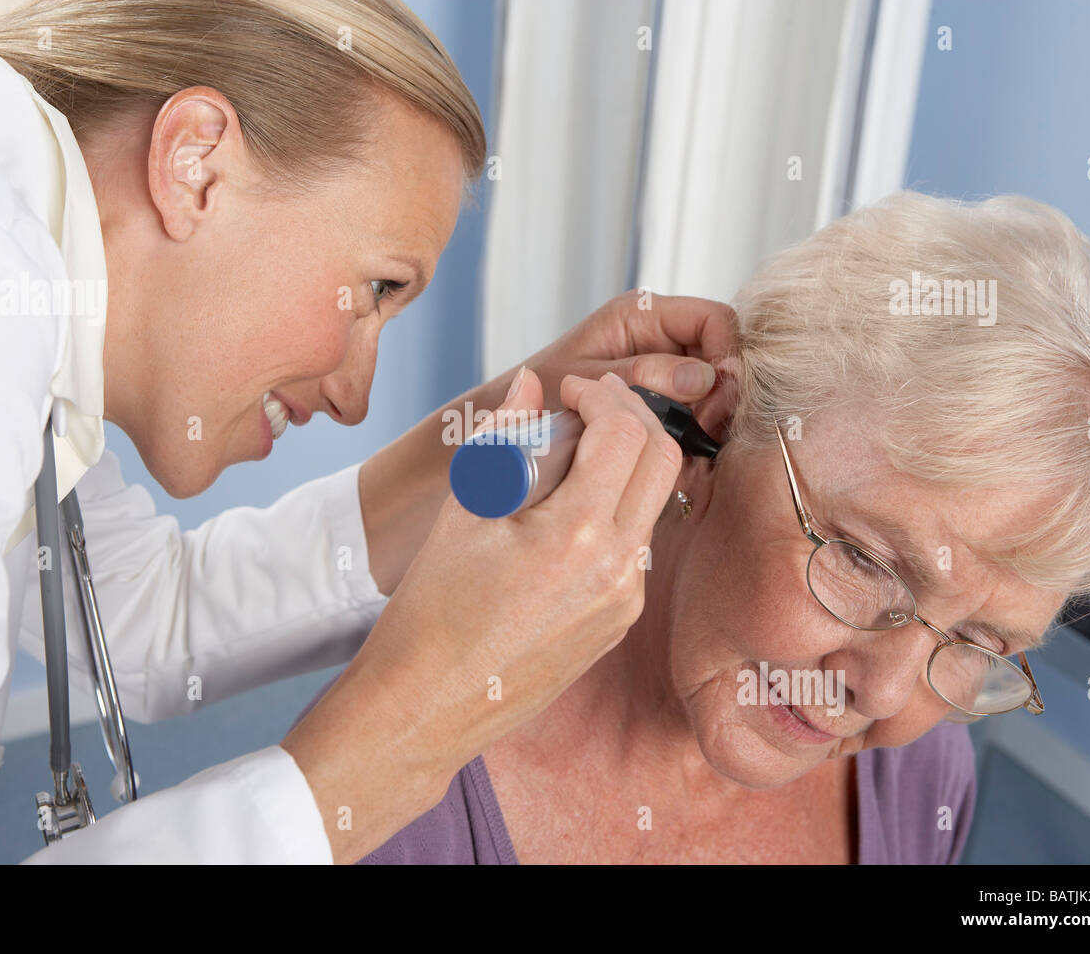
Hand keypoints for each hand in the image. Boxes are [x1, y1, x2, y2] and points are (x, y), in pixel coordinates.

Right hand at [358, 290, 735, 599]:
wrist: (426, 706)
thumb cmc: (431, 612)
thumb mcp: (464, 509)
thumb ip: (505, 435)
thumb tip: (530, 383)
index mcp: (579, 536)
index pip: (625, 434)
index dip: (601, 395)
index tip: (569, 390)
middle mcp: (618, 570)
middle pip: (663, 461)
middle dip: (631, 416)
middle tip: (588, 403)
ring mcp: (625, 601)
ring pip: (653, 503)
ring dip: (625, 463)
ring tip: (571, 453)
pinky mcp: (619, 622)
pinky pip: (636, 546)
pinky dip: (613, 509)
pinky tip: (567, 508)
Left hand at [510, 290, 736, 435]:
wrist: (511, 420)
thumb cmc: (538, 394)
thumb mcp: (587, 382)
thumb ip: (643, 374)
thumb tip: (704, 377)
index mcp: (640, 313)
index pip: (714, 319)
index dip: (727, 356)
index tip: (716, 399)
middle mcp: (657, 333)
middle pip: (720, 353)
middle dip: (722, 392)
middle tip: (705, 431)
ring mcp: (660, 364)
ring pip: (713, 385)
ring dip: (710, 416)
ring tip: (693, 447)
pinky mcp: (659, 396)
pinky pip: (694, 408)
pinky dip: (694, 431)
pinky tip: (683, 455)